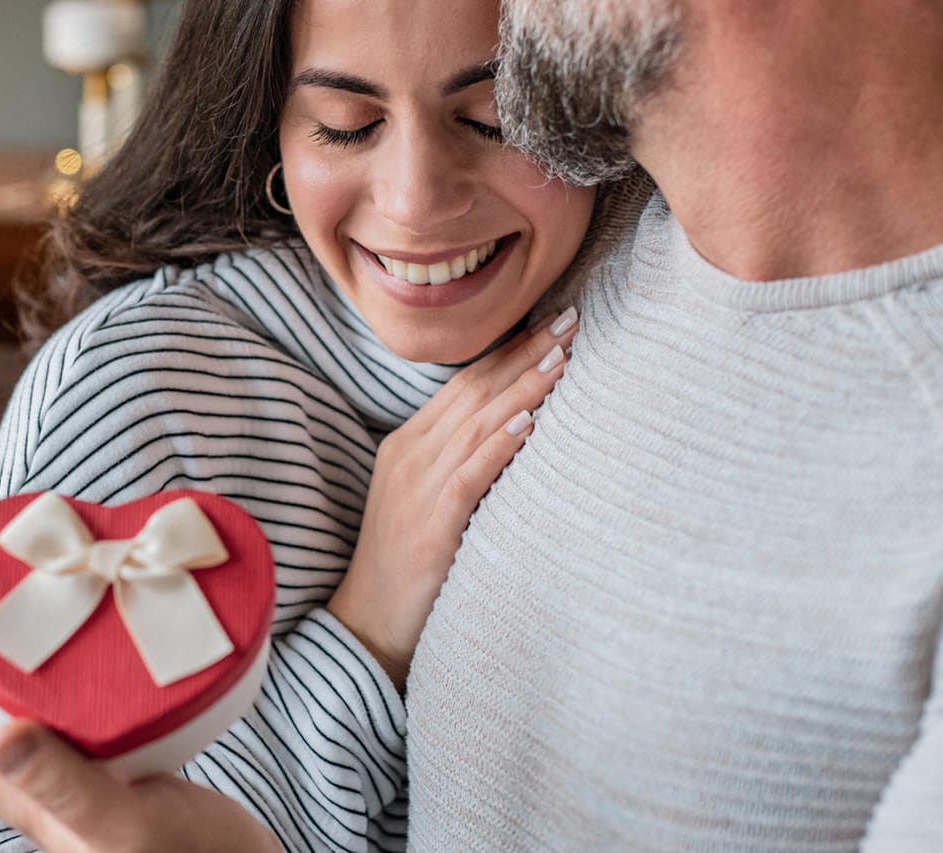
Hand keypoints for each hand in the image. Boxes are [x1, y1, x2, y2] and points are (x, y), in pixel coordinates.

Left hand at [0, 611, 283, 852]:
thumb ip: (64, 784)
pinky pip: (90, 707)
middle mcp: (44, 785)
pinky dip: (91, 669)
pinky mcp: (129, 767)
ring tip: (64, 602)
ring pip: (36, 703)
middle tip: (11, 589)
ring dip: (37, 653)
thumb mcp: (124, 824)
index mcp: (25, 799)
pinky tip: (123, 644)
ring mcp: (86, 775)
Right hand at [327, 306, 576, 686]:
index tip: (552, 324)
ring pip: (478, 423)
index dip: (510, 351)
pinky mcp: (431, 522)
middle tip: (573, 319)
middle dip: (526, 353)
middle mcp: (410, 454)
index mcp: (408, 443)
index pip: (466, 384)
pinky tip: (530, 421)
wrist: (369, 623)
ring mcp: (417, 487)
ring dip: (524, 387)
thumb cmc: (407, 564)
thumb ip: (460, 460)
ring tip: (564, 356)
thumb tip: (517, 428)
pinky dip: (500, 443)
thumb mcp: (427, 499)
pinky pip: (470, 473)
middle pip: (476, 391)